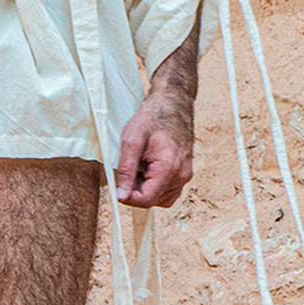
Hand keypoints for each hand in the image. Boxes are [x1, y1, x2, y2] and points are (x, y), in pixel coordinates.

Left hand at [114, 77, 194, 206]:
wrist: (173, 103)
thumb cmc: (153, 117)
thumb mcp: (131, 140)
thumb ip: (126, 170)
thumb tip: (121, 195)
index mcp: (169, 169)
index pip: (146, 200)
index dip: (127, 196)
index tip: (118, 183)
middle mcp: (182, 176)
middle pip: (152, 201)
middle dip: (136, 190)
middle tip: (128, 168)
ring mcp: (185, 175)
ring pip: (160, 198)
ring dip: (145, 188)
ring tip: (139, 166)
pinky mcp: (185, 173)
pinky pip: (168, 191)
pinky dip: (155, 185)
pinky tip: (148, 168)